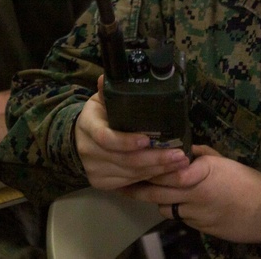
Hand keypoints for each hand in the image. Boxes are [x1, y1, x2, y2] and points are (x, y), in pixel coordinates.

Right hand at [75, 75, 188, 189]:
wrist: (79, 139)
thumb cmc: (98, 116)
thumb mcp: (100, 101)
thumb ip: (106, 90)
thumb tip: (106, 77)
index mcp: (88, 126)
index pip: (105, 138)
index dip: (126, 141)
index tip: (148, 140)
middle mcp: (88, 151)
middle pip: (124, 160)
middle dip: (155, 159)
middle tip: (179, 154)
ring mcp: (94, 170)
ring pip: (130, 173)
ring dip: (158, 170)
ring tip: (180, 162)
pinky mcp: (102, 183)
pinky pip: (130, 183)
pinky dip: (150, 177)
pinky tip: (168, 172)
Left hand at [126, 145, 260, 244]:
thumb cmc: (249, 182)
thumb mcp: (225, 161)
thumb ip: (203, 156)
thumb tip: (188, 151)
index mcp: (200, 171)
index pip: (166, 169)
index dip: (148, 167)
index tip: (132, 161)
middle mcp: (193, 191)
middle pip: (156, 191)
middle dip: (137, 188)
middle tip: (120, 185)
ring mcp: (195, 212)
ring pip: (165, 206)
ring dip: (156, 200)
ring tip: (146, 193)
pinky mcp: (198, 227)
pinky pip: (180, 217)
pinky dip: (176, 210)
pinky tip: (176, 205)